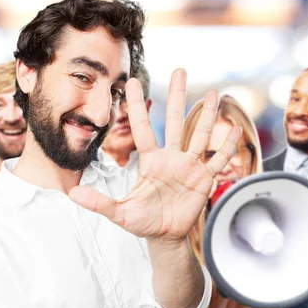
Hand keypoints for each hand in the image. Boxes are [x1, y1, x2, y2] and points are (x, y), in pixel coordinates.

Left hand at [69, 69, 241, 243]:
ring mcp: (189, 167)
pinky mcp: (204, 179)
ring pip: (199, 135)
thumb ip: (99, 202)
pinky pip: (217, 160)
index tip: (131, 81)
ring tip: (214, 93)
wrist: (165, 237)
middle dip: (177, 95)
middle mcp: (171, 158)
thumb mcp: (120, 212)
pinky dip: (226, 147)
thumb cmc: (143, 222)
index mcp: (151, 161)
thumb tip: (73, 193)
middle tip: (180, 70)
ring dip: (207, 114)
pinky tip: (234, 130)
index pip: (143, 128)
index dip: (136, 106)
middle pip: (176, 121)